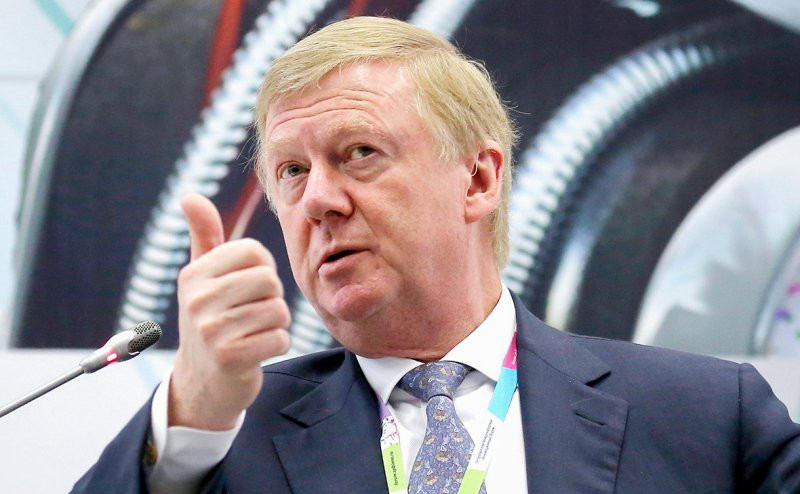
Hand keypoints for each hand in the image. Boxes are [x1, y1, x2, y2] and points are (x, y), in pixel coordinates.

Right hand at [168, 193, 290, 429]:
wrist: (203, 383)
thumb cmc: (212, 321)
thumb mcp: (202, 278)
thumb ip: (204, 236)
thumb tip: (189, 195)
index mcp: (194, 274)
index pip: (255, 252)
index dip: (262, 270)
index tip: (246, 289)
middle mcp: (197, 299)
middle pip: (270, 280)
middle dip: (271, 299)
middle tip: (252, 315)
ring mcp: (210, 330)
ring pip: (279, 310)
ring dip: (276, 324)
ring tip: (253, 332)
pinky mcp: (229, 358)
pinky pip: (280, 338)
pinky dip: (276, 345)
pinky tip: (256, 351)